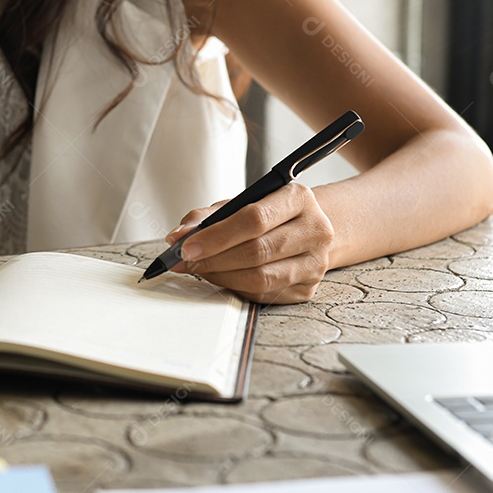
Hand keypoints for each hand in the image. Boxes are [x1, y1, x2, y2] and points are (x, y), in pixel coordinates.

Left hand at [166, 183, 334, 303]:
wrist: (306, 230)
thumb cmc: (268, 214)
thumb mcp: (240, 204)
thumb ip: (206, 217)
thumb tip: (177, 237)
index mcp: (297, 198)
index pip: (255, 219)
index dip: (217, 236)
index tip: (188, 246)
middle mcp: (314, 229)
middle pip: (257, 251)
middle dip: (214, 259)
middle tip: (187, 261)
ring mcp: (315, 262)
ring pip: (261, 278)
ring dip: (222, 276)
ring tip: (202, 269)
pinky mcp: (307, 289)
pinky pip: (264, 295)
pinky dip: (236, 288)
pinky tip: (222, 278)